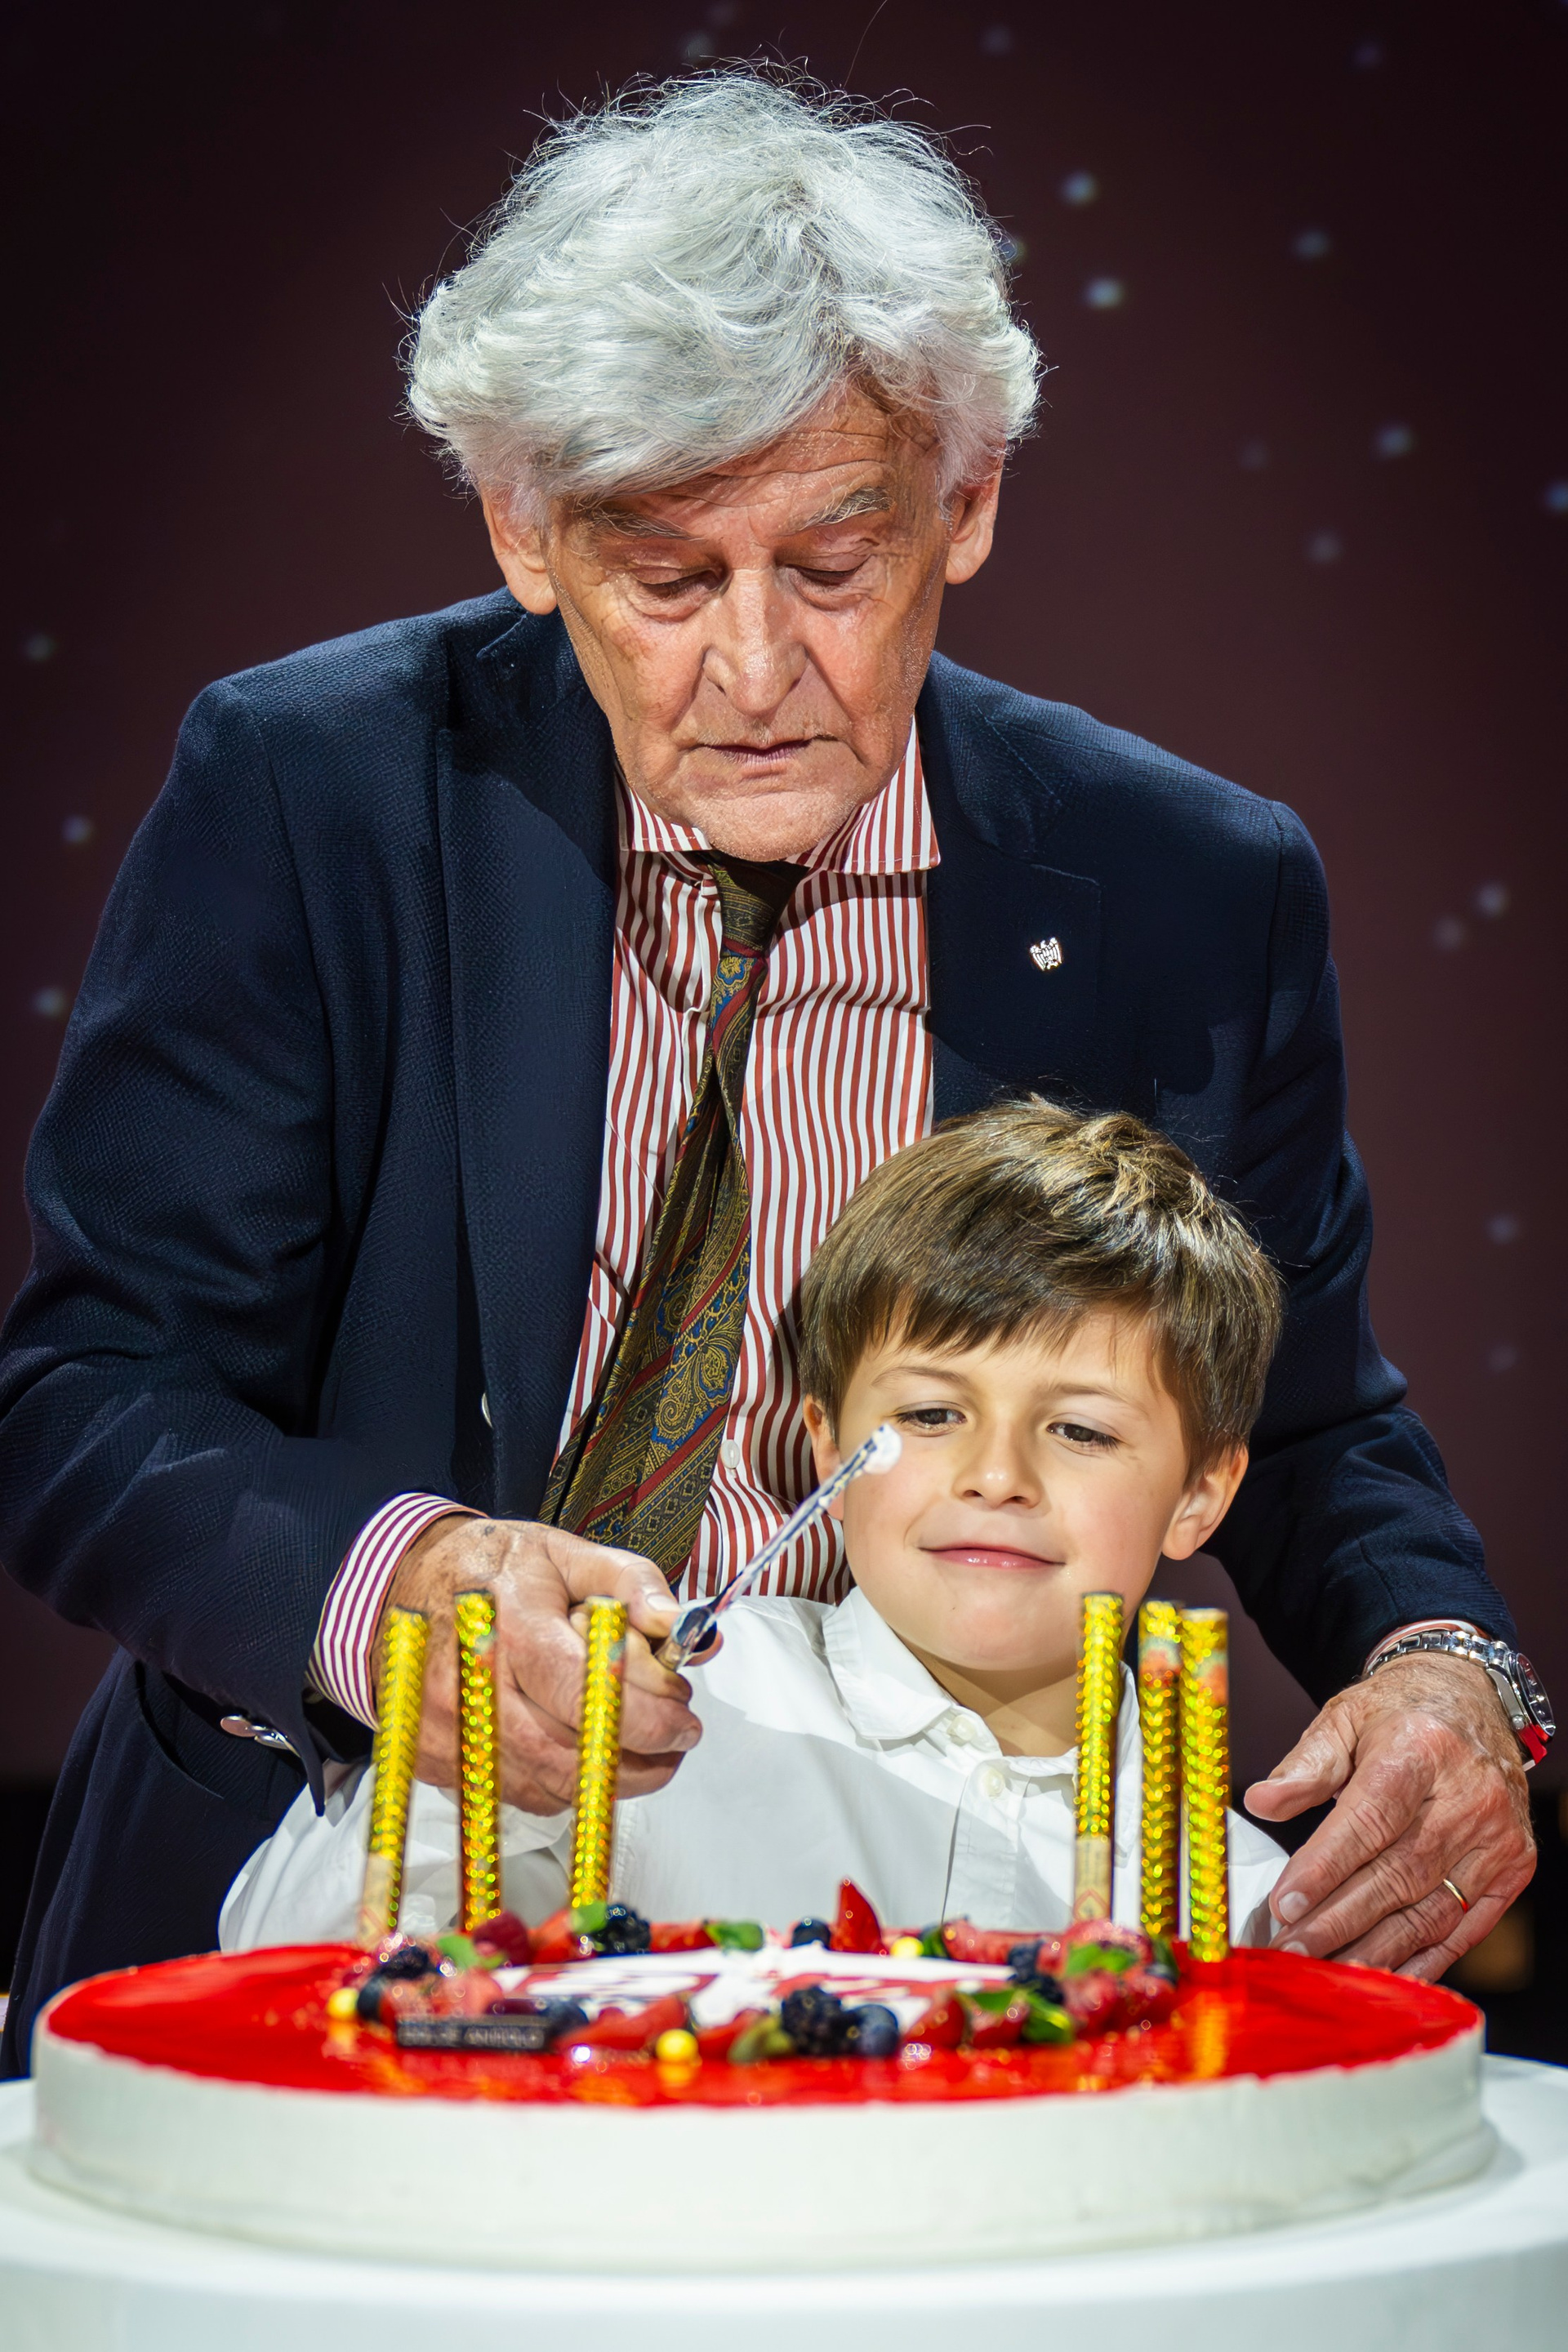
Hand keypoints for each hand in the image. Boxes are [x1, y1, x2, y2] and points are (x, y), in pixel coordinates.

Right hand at [371, 1515, 699, 1813]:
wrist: (400, 1586)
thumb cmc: (491, 1570)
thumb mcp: (565, 1552)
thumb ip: (629, 1583)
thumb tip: (677, 1624)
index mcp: (512, 1623)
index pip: (587, 1689)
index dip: (647, 1714)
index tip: (684, 1715)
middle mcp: (474, 1684)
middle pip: (571, 1752)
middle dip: (642, 1755)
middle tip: (677, 1737)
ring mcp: (451, 1731)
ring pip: (549, 1785)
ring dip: (611, 1778)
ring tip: (643, 1747)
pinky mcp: (437, 1762)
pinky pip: (519, 1795)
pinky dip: (565, 1784)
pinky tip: (585, 1753)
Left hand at [1244, 1653, 1534, 1979]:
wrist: (1471, 1700)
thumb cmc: (1400, 1713)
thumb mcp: (1345, 1718)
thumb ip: (1306, 1765)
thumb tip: (1262, 1801)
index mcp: (1421, 1749)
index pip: (1369, 1820)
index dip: (1325, 1867)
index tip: (1284, 1903)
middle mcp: (1468, 1797)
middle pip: (1398, 1874)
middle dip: (1339, 1919)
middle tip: (1292, 1949)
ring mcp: (1497, 1837)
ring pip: (1430, 1910)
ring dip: (1375, 1949)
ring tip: (1326, 1972)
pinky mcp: (1512, 1868)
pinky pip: (1465, 1928)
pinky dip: (1423, 1959)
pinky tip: (1383, 1977)